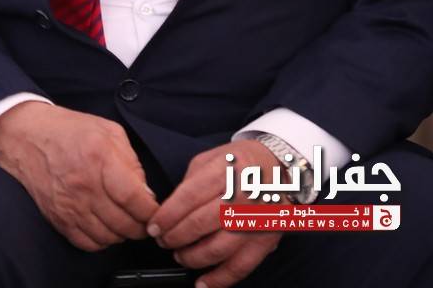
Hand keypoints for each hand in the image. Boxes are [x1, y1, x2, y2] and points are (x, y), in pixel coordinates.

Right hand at [0, 101, 157, 250]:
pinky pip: (87, 243)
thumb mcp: (109, 131)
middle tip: (145, 219)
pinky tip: (106, 226)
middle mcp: (84, 186)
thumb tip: (145, 193)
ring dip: (122, 234)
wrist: (28, 138)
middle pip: (123, 223)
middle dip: (141, 225)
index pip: (134, 198)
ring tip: (126, 222)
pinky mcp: (58, 219)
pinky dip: (102, 241)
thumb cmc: (70, 130)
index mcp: (100, 159)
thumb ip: (132, 162)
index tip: (155, 211)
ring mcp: (69, 206)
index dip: (150, 211)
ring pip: (108, 237)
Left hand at [147, 141, 283, 287]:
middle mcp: (242, 195)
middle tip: (163, 241)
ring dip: (192, 257)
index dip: (167, 215)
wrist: (278, 167)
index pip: (189, 196)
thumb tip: (169, 210)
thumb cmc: (239, 163)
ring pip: (218, 248)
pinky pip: (240, 266)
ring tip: (180, 255)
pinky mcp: (265, 239)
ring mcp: (255, 220)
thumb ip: (190, 182)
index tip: (154, 226)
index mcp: (225, 170)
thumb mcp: (211, 158)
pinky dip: (219, 279)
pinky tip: (202, 283)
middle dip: (175, 236)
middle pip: (200, 223)